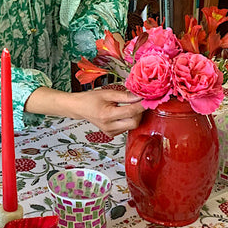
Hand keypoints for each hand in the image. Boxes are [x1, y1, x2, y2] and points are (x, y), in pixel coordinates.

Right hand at [23, 84, 143, 135]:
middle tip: (139, 102)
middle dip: (139, 112)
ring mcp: (110, 132)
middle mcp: (109, 126)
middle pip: (134, 122)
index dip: (141, 105)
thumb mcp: (107, 93)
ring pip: (132, 126)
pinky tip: (123, 112)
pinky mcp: (112, 134)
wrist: (79, 108)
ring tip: (129, 105)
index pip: (131, 111)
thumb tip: (140, 95)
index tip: (148, 99)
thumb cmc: (90, 99)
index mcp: (107, 115)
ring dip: (135, 115)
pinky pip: (127, 127)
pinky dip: (129, 119)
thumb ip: (125, 95)